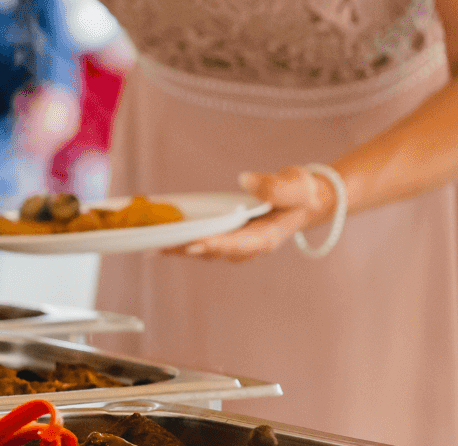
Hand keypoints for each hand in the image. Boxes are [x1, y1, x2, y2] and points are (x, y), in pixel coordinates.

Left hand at [169, 166, 339, 261]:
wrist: (305, 200)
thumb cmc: (302, 192)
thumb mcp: (296, 184)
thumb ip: (275, 186)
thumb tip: (245, 180)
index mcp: (267, 238)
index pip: (240, 245)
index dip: (217, 245)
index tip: (195, 244)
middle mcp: (249, 247)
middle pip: (216, 252)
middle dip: (188, 250)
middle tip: (160, 247)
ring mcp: (238, 245)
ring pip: (206, 251)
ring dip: (180, 249)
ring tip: (152, 245)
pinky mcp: (229, 239)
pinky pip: (204, 242)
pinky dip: (184, 241)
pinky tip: (162, 238)